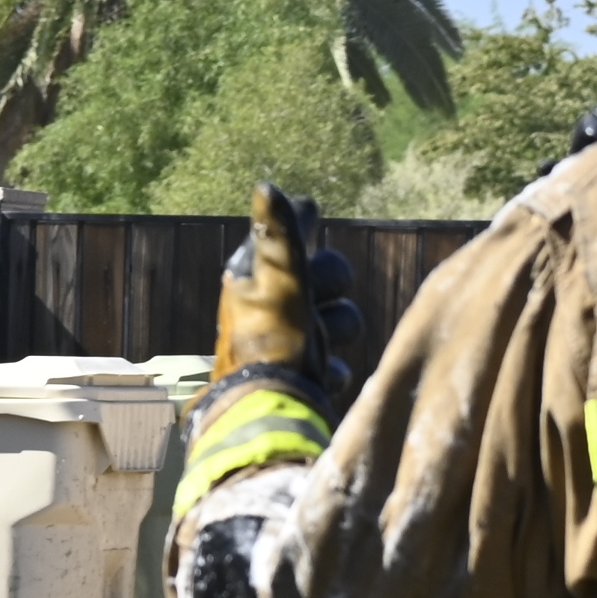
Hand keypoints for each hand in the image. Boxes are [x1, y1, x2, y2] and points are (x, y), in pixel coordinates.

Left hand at [213, 183, 362, 396]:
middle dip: (330, 287)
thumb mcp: (278, 280)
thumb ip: (280, 234)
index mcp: (257, 280)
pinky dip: (332, 369)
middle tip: (314, 303)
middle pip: (327, 275)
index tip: (312, 211)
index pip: (289, 237)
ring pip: (339, 318)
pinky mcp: (304, 378)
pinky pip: (335, 362)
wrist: (272, 412)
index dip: (304, 226)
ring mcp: (289, 343)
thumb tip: (267, 185)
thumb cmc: (272, 341)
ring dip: (337, 330)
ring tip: (320, 347)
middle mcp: (270, 307)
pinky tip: (320, 375)